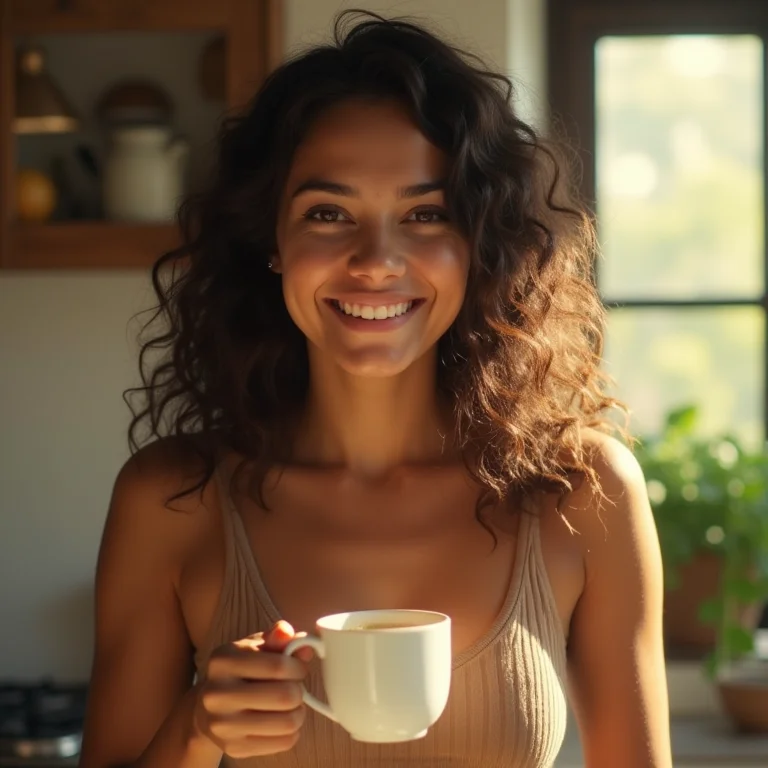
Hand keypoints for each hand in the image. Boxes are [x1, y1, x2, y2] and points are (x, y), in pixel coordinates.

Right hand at [193, 620, 311, 758]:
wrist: (207, 707)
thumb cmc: (241, 670)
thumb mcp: (255, 646)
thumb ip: (279, 639)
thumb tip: (302, 640)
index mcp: (222, 660)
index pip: (278, 666)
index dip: (299, 667)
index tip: (299, 668)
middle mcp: (217, 693)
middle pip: (284, 696)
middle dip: (299, 690)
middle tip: (295, 687)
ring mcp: (223, 725)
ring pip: (287, 722)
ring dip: (299, 712)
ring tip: (292, 705)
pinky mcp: (233, 748)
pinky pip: (284, 742)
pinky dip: (293, 731)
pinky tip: (282, 720)